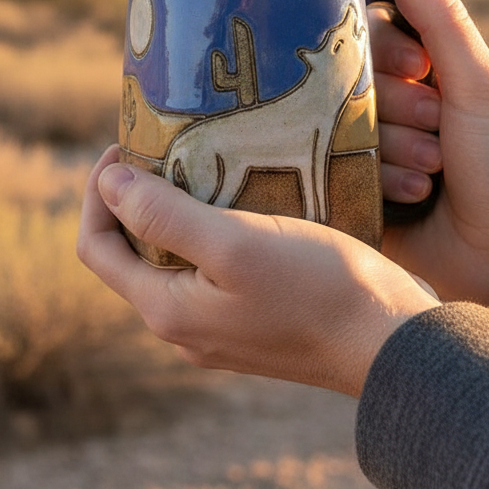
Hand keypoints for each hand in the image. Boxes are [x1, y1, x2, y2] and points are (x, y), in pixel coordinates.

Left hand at [77, 145, 438, 396]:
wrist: (391, 342)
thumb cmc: (317, 287)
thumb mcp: (234, 243)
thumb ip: (164, 217)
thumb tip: (107, 184)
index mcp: (166, 310)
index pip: (97, 247)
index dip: (100, 193)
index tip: (126, 146)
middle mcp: (183, 327)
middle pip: (133, 253)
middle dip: (138, 198)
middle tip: (167, 145)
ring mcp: (219, 328)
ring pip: (175, 260)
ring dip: (177, 212)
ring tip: (206, 163)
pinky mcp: (253, 320)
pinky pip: (212, 270)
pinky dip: (212, 230)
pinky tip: (244, 200)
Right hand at [371, 0, 488, 351]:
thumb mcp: (479, 85)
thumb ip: (440, 20)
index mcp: (420, 75)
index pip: (369, 36)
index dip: (384, 51)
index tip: (418, 72)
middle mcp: (388, 109)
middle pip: (348, 82)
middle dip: (396, 110)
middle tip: (439, 135)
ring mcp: (368, 153)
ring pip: (339, 128)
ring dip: (391, 150)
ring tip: (434, 173)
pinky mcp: (355, 195)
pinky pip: (335, 172)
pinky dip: (378, 181)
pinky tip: (414, 196)